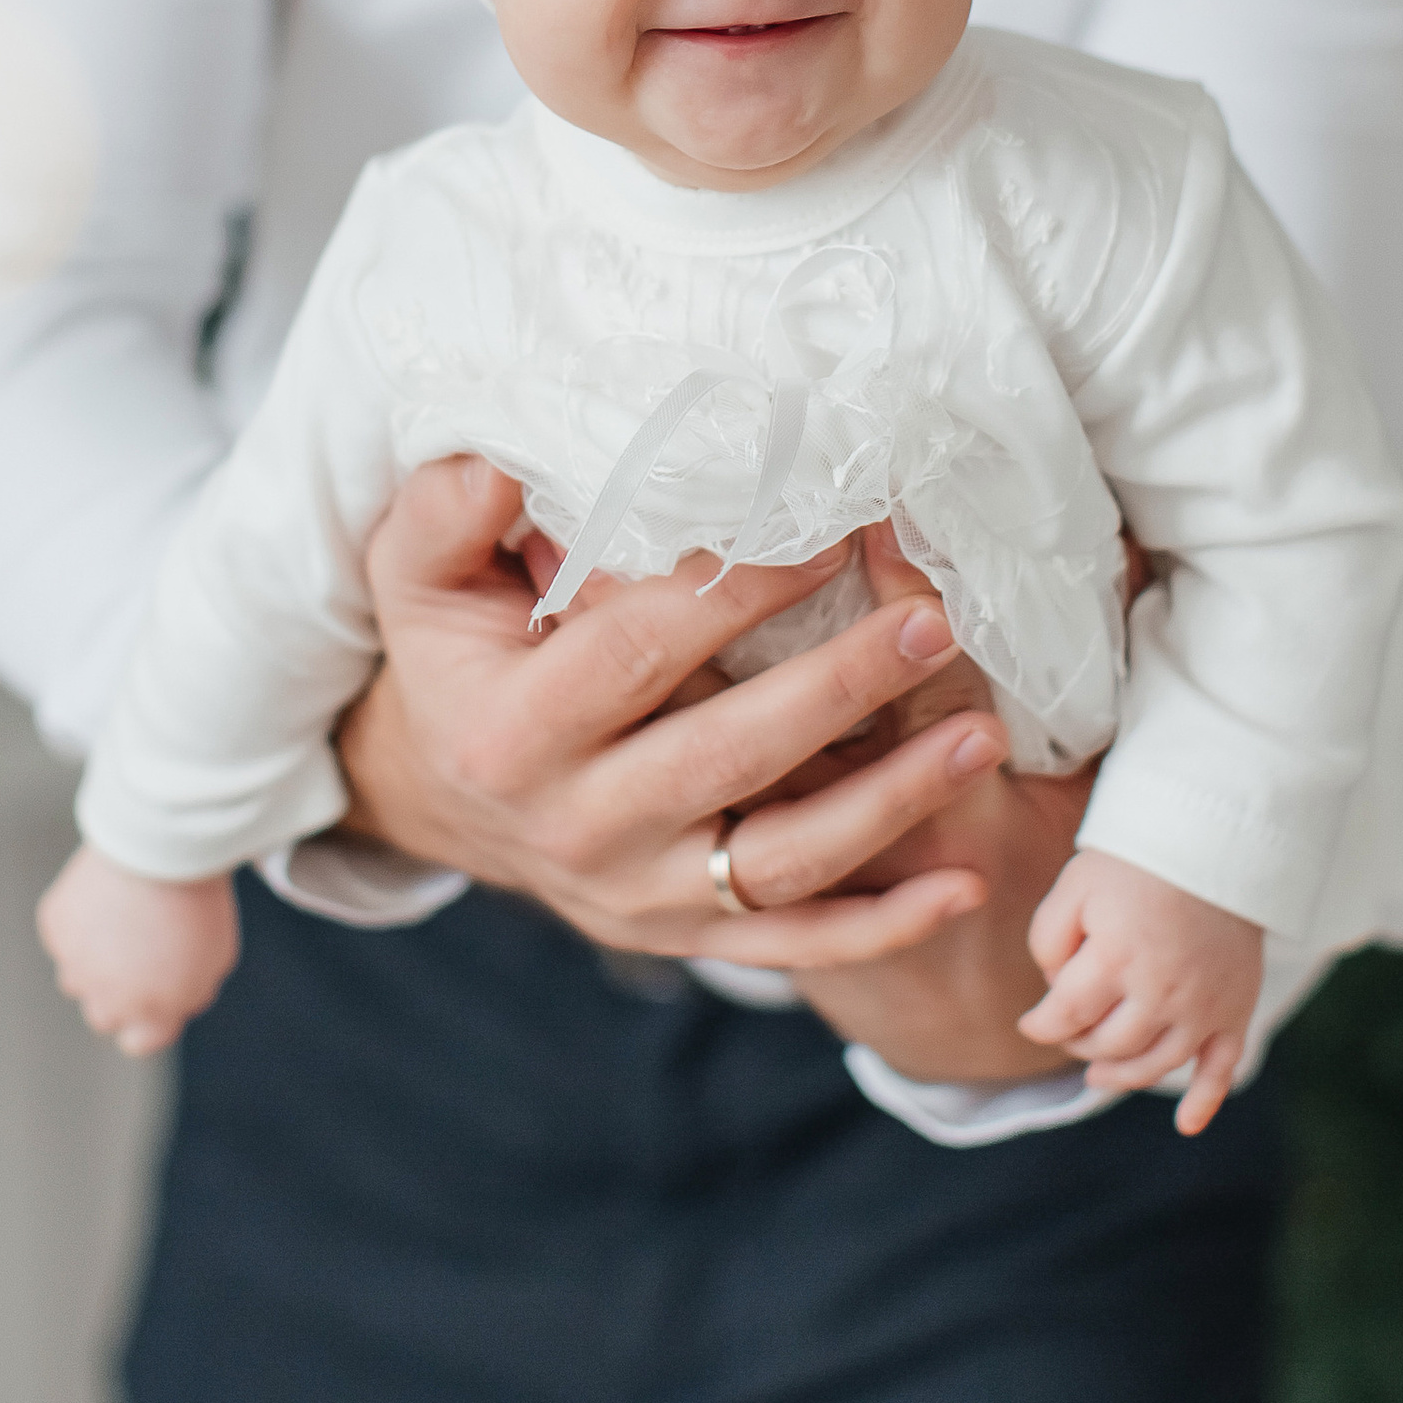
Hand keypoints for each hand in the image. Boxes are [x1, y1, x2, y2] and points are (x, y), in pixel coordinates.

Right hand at [37, 843, 239, 1055]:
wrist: (163, 845)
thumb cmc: (197, 900)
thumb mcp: (216, 958)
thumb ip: (190, 994)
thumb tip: (171, 1005)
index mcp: (152, 1015)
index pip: (139, 1042)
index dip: (149, 1018)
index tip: (155, 991)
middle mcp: (108, 1001)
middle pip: (104, 1014)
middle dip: (118, 990)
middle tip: (139, 948)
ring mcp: (75, 966)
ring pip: (77, 976)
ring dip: (94, 957)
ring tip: (124, 916)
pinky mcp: (55, 927)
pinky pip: (64, 934)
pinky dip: (78, 920)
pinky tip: (105, 894)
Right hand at [337, 458, 1010, 970]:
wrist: (447, 798)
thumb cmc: (455, 655)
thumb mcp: (420, 574)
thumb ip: (451, 509)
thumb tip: (506, 460)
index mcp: (513, 731)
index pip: (636, 654)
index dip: (732, 594)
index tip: (823, 534)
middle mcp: (577, 825)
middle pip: (728, 758)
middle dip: (841, 689)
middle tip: (934, 622)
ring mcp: (636, 893)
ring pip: (780, 862)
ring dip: (890, 804)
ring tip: (983, 738)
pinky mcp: (684, 934)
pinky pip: (795, 942)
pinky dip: (883, 924)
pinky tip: (965, 882)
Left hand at [1018, 846, 1264, 1134]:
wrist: (1215, 838)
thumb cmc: (1134, 859)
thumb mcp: (1074, 886)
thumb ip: (1049, 939)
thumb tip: (1054, 988)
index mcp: (1114, 959)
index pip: (1064, 1016)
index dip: (1040, 1025)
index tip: (1030, 1023)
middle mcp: (1160, 993)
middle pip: (1108, 1045)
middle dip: (1079, 1043)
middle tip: (1068, 1032)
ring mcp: (1203, 1006)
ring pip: (1154, 1065)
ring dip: (1121, 1075)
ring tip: (1098, 1073)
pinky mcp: (1236, 1008)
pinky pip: (1223, 1068)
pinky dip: (1206, 1100)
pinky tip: (1187, 1126)